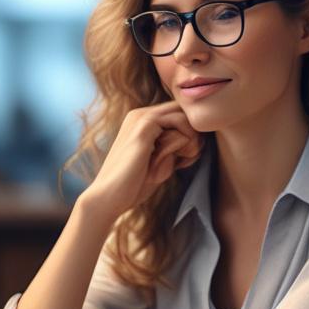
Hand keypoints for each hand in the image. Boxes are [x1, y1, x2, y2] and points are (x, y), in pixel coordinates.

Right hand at [83, 102, 201, 218]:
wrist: (109, 197)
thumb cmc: (134, 185)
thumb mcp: (160, 162)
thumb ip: (174, 148)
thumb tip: (198, 140)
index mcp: (142, 121)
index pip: (179, 114)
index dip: (191, 134)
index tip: (188, 158)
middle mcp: (140, 114)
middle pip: (183, 111)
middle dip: (194, 133)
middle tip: (190, 157)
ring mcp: (141, 117)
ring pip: (184, 115)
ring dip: (193, 138)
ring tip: (186, 159)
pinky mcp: (144, 126)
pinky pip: (179, 123)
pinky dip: (187, 140)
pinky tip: (180, 159)